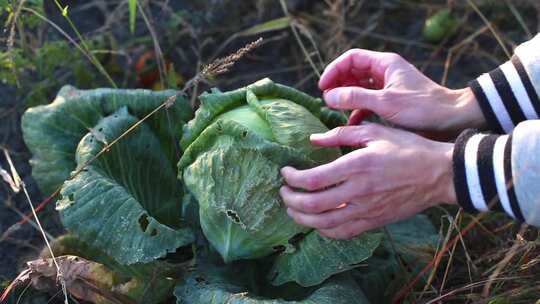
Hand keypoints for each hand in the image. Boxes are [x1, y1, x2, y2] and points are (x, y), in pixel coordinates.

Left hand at [280, 124, 455, 239]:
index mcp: (356, 166)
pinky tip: (317, 222)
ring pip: (323, 224)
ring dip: (301, 219)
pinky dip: (324, 230)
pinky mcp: (374, 221)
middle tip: (283, 192)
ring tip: (292, 209)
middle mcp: (358, 191)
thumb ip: (341, 134)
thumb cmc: (409, 148)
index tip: (286, 172)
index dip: (292, 178)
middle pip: (311, 206)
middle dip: (290, 200)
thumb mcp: (375, 132)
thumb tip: (313, 140)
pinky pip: (343, 233)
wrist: (439, 174)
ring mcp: (366, 210)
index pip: (312, 180)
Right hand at [319, 49, 484, 136]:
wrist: (450, 120)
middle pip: (353, 72)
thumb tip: (328, 96)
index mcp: (385, 64)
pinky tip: (351, 123)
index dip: (334, 70)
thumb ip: (354, 98)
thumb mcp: (384, 102)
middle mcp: (385, 72)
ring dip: (346, 98)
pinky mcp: (391, 102)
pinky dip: (358, 111)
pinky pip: (368, 102)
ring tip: (334, 110)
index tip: (323, 86)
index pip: (351, 58)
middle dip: (337, 84)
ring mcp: (388, 87)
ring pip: (359, 88)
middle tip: (326, 98)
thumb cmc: (422, 108)